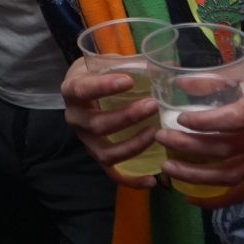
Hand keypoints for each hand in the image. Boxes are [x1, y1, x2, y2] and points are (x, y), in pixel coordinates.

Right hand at [60, 56, 160, 188]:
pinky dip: (131, 180)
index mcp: (72, 90)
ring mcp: (86, 141)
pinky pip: (112, 173)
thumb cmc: (100, 72)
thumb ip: (133, 63)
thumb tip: (171, 63)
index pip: (83, 89)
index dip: (104, 87)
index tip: (129, 81)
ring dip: (132, 145)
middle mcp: (75, 118)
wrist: (85, 88)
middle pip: (97, 124)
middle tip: (153, 105)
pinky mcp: (97, 156)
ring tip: (155, 133)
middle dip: (127, 117)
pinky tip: (152, 180)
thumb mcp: (109, 62)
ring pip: (105, 152)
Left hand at [155, 58, 243, 207]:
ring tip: (168, 167)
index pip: (234, 119)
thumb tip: (181, 83)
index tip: (180, 117)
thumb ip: (220, 76)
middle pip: (225, 149)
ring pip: (230, 175)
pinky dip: (216, 199)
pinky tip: (192, 197)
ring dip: (195, 175)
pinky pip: (242, 191)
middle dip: (188, 146)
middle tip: (161, 137)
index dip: (205, 121)